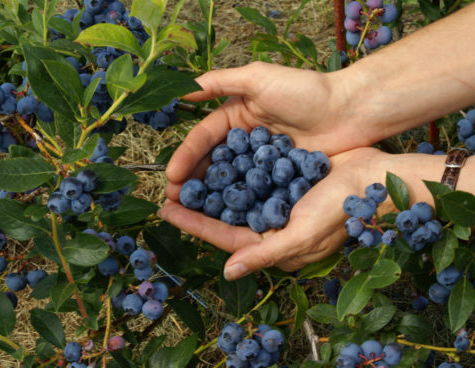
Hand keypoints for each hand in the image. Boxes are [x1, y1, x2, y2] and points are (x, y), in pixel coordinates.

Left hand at [160, 147, 392, 280]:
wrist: (373, 178)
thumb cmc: (340, 209)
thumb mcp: (302, 235)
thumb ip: (264, 254)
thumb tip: (228, 273)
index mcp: (273, 246)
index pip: (224, 236)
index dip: (194, 223)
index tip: (166, 210)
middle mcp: (272, 228)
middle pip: (225, 217)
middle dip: (196, 206)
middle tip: (167, 192)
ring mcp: (278, 206)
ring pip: (235, 197)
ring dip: (211, 187)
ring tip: (185, 174)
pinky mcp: (284, 185)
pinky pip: (252, 180)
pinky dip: (234, 171)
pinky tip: (216, 158)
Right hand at [165, 62, 369, 195]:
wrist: (351, 110)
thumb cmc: (305, 91)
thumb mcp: (259, 79)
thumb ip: (221, 82)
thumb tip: (185, 89)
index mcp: (236, 115)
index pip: (204, 138)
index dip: (186, 156)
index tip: (171, 177)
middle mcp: (245, 139)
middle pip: (213, 161)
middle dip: (193, 180)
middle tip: (174, 200)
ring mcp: (262, 160)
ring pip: (230, 178)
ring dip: (211, 194)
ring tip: (193, 213)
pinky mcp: (279, 176)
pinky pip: (254, 190)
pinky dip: (239, 201)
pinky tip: (226, 216)